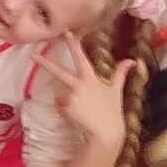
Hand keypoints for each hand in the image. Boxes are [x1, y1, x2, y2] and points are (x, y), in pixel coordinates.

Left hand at [35, 33, 130, 151]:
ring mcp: (71, 97)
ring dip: (66, 101)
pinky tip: (76, 117)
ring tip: (81, 111)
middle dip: (45, 63)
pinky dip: (65, 111)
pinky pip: (60, 107)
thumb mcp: (116, 90)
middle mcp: (79, 85)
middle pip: (59, 72)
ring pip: (61, 95)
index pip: (80, 57)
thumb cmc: (112, 111)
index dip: (73, 44)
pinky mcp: (66, 109)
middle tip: (33, 55)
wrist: (106, 133)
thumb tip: (133, 60)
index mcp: (90, 78)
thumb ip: (121, 73)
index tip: (66, 32)